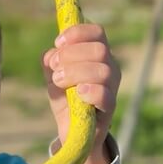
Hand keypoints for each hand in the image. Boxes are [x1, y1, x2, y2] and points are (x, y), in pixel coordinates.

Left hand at [43, 23, 119, 163]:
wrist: (72, 131)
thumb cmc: (66, 99)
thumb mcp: (53, 77)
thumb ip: (51, 62)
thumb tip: (51, 55)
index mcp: (97, 55)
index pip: (97, 32)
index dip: (77, 33)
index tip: (58, 42)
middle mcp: (109, 67)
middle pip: (99, 49)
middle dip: (71, 54)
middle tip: (55, 67)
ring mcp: (112, 88)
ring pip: (102, 70)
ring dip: (75, 72)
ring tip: (59, 81)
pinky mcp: (109, 109)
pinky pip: (105, 95)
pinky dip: (90, 91)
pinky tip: (78, 93)